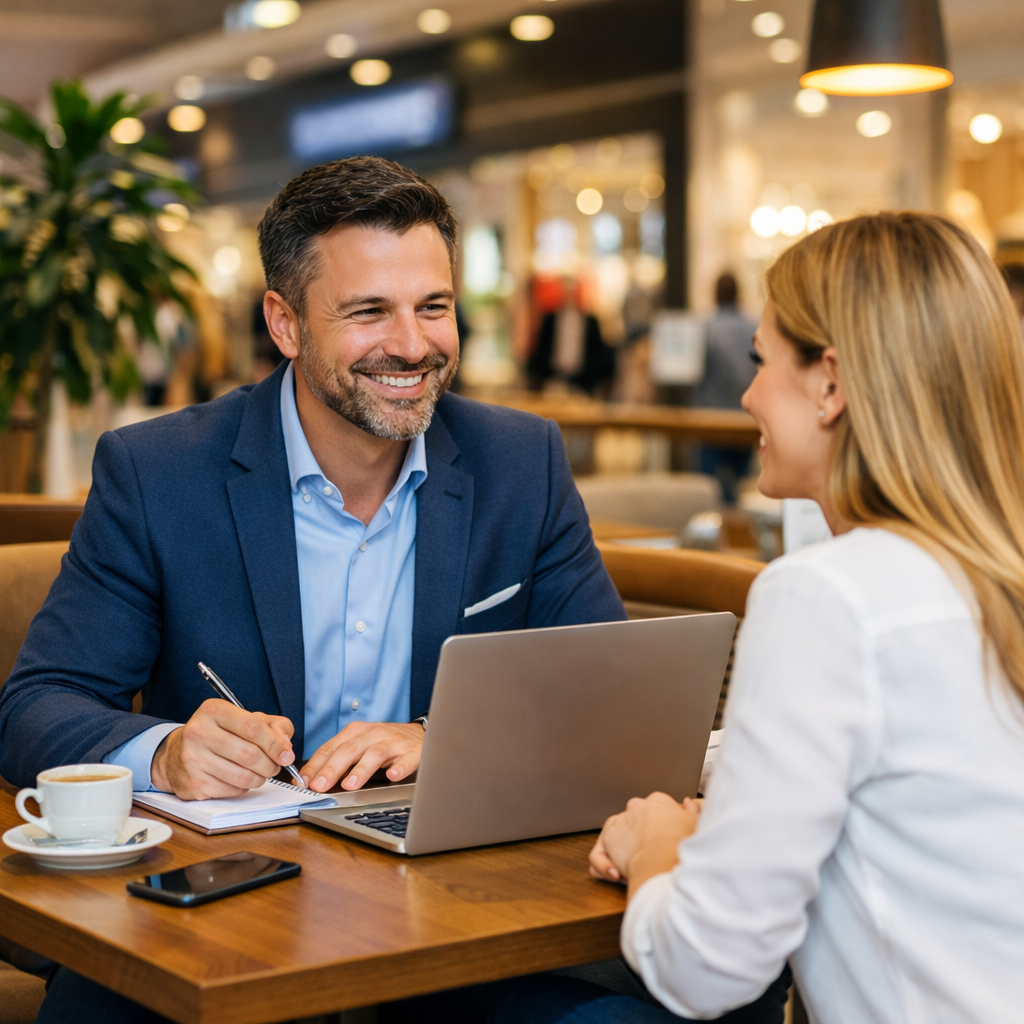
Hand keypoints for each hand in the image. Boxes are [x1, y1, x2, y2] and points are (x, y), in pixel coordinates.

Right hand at [151, 699, 296, 799]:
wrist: (176, 754)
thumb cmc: (218, 734)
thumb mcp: (245, 719)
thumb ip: (273, 725)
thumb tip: (285, 746)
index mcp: (213, 711)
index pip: (252, 727)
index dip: (275, 743)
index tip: (286, 754)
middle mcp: (199, 733)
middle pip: (249, 754)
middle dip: (270, 764)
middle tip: (275, 765)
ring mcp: (193, 760)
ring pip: (242, 777)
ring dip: (260, 778)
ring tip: (260, 772)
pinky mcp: (193, 784)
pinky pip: (231, 791)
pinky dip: (243, 787)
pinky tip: (239, 778)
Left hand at [300, 721, 423, 791]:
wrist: (420, 734)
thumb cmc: (385, 741)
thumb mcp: (360, 744)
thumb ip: (339, 758)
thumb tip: (313, 778)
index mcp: (356, 731)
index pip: (331, 747)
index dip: (316, 764)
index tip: (303, 781)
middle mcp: (373, 734)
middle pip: (349, 749)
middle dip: (333, 768)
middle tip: (319, 786)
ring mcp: (393, 742)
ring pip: (375, 754)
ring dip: (361, 769)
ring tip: (350, 785)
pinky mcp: (413, 751)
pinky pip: (406, 760)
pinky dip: (399, 768)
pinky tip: (393, 776)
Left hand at [589, 794, 701, 885]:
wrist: (666, 856)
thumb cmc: (684, 844)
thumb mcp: (695, 824)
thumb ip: (692, 811)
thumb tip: (687, 803)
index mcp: (658, 801)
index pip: (653, 813)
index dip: (657, 833)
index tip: (661, 847)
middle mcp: (637, 806)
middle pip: (635, 824)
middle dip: (639, 841)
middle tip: (648, 860)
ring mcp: (621, 820)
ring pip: (617, 837)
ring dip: (622, 853)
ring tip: (631, 870)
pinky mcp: (609, 836)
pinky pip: (600, 854)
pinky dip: (606, 866)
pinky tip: (617, 875)